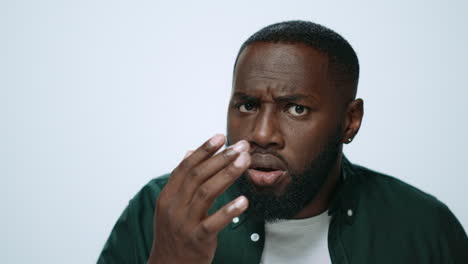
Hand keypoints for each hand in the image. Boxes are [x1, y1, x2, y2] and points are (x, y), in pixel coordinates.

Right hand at [148, 134, 250, 263]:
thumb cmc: (173, 233)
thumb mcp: (171, 205)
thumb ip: (181, 179)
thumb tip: (189, 152)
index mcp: (168, 196)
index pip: (186, 167)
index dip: (204, 150)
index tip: (220, 136)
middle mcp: (174, 206)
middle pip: (199, 175)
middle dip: (221, 157)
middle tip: (241, 146)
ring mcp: (184, 223)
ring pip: (207, 193)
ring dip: (228, 174)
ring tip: (245, 161)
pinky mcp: (197, 240)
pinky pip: (213, 223)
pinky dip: (228, 210)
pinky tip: (244, 201)